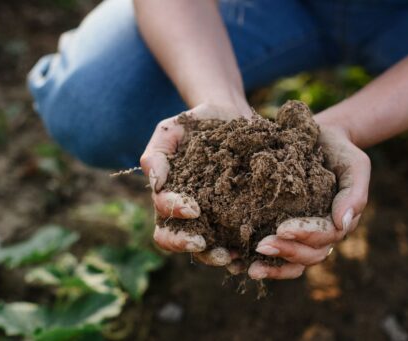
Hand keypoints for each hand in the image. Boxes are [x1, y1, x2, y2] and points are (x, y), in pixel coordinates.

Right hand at [140, 102, 252, 268]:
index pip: (163, 214)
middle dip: (186, 245)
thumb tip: (156, 184)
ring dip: (214, 256)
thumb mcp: (171, 130)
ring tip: (231, 256)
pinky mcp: (237, 218)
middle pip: (175, 241)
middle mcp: (187, 214)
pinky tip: (251, 253)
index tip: (193, 208)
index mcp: (168, 196)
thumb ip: (156, 155)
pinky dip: (242, 252)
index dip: (174, 214)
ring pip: (205, 249)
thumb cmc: (197, 124)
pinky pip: (235, 242)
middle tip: (203, 244)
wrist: (233, 116)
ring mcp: (212, 219)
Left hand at [248, 115, 370, 279]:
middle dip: (285, 253)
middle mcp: (320, 236)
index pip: (324, 237)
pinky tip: (236, 264)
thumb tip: (343, 224)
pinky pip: (273, 256)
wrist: (320, 139)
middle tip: (261, 246)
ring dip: (272, 268)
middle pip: (307, 255)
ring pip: (291, 263)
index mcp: (338, 223)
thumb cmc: (339, 152)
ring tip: (250, 268)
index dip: (304, 235)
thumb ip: (354, 193)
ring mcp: (300, 237)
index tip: (282, 228)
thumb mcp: (354, 165)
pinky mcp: (280, 231)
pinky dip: (257, 263)